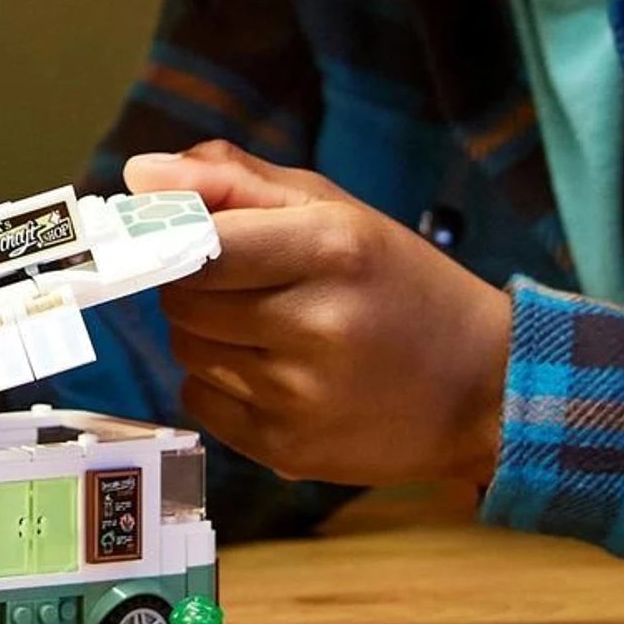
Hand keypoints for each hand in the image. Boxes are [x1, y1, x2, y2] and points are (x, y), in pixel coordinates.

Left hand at [123, 142, 512, 485]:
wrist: (484, 387)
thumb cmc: (400, 284)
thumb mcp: (335, 210)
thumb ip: (233, 181)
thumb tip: (139, 173)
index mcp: (333, 249)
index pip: (200, 244)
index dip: (177, 241)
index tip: (181, 239)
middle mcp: (317, 325)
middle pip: (184, 299)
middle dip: (196, 285)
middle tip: (247, 283)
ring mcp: (301, 396)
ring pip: (187, 349)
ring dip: (208, 332)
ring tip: (269, 326)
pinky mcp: (288, 450)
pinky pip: (200, 401)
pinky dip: (219, 381)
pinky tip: (273, 370)